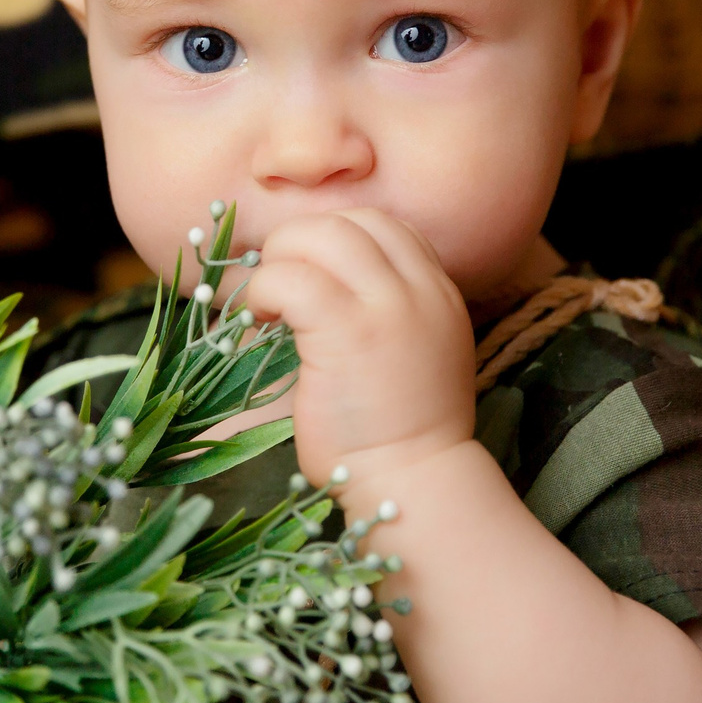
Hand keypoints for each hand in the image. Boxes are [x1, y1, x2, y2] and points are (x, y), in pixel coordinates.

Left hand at [238, 209, 475, 485]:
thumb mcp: (418, 352)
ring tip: (269, 303)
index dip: (335, 237)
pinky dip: (265, 289)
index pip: (384, 226)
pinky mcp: (347, 332)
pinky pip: (291, 279)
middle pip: (350, 220)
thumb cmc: (401, 432)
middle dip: (300, 242)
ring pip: (320, 235)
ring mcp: (387, 307)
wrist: (414, 482)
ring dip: (280, 260)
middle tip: (279, 285)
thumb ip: (388, 310)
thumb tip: (317, 278)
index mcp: (439, 292)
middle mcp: (420, 290)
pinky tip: (262, 319)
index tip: (308, 272)